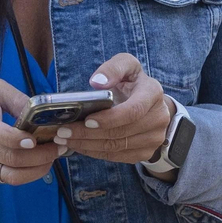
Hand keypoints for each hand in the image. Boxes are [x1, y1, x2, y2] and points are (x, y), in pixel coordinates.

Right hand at [0, 81, 60, 185]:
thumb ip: (17, 97)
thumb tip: (40, 110)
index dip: (16, 138)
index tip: (34, 138)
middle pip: (12, 158)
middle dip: (42, 154)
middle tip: (60, 144)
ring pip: (12, 175)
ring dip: (39, 168)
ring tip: (56, 155)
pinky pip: (10, 180)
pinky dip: (30, 174)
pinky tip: (43, 161)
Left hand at [59, 53, 174, 170]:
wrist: (150, 104)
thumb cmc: (132, 82)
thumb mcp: (126, 65)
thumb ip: (113, 68)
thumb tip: (97, 82)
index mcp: (153, 93)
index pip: (133, 111)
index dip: (109, 119)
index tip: (86, 120)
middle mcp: (159, 118)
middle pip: (120, 132)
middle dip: (88, 134)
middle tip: (63, 132)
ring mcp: (154, 138)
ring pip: (116, 147)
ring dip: (87, 145)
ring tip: (65, 140)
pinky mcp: (146, 152)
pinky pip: (117, 157)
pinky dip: (95, 152)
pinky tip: (79, 146)